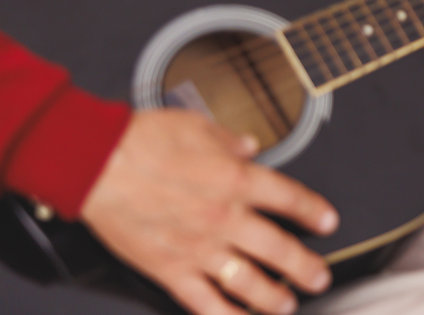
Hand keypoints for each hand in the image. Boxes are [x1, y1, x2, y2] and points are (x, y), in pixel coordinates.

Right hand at [79, 109, 336, 314]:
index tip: (328, 221)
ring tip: (287, 305)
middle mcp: (224, 218)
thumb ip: (230, 141)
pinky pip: (202, 302)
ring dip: (273, 298)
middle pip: (279, 250)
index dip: (314, 211)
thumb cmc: (143, 141)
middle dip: (305, 267)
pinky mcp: (168, 269)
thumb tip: (248, 145)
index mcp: (237, 180)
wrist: (96, 163)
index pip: (290, 199)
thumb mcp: (200, 126)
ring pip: (247, 283)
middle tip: (319, 277)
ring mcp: (198, 248)